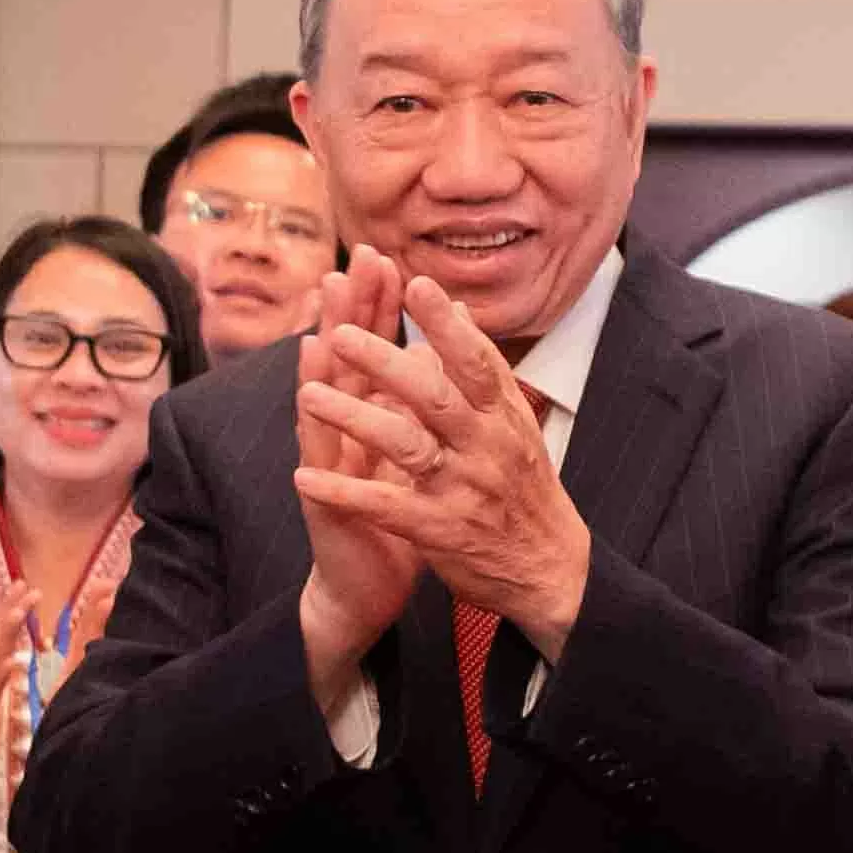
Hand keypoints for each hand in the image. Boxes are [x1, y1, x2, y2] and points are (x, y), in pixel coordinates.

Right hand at [294, 250, 420, 701]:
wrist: (366, 591)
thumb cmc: (396, 523)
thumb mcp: (416, 462)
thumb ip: (418, 413)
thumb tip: (436, 361)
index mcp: (375, 421)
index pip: (378, 352)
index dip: (381, 307)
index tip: (389, 258)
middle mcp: (347, 435)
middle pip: (349, 361)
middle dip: (354, 312)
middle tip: (356, 263)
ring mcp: (332, 466)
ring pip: (326, 402)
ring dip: (324, 359)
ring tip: (323, 314)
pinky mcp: (326, 501)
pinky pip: (320, 459)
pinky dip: (313, 427)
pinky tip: (305, 393)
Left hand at [295, 274, 594, 656]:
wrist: (548, 570)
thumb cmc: (522, 488)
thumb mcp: (515, 424)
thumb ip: (481, 370)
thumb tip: (458, 309)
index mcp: (504, 416)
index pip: (475, 360)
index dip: (446, 323)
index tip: (417, 282)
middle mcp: (487, 447)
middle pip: (434, 396)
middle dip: (386, 362)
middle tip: (341, 335)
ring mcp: (464, 488)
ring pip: (406, 445)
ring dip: (354, 418)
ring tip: (308, 396)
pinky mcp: (441, 530)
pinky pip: (386, 507)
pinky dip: (344, 493)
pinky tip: (303, 478)